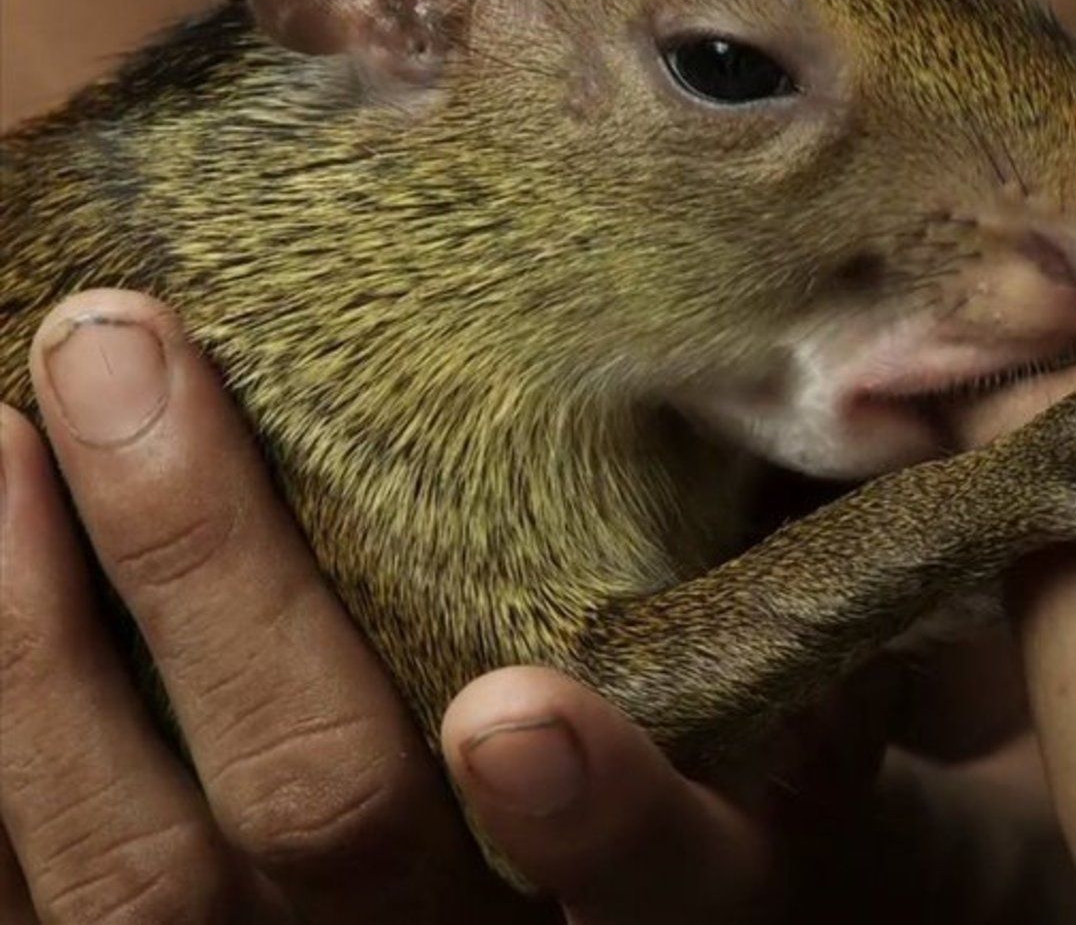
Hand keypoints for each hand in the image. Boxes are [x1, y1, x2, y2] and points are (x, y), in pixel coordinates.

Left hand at [0, 290, 1075, 923]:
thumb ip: (818, 590)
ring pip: (137, 885)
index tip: (513, 707)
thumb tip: (845, 373)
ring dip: (35, 650)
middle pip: (324, 823)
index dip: (596, 822)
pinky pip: (48, 901)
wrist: (706, 918)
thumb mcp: (838, 706)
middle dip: (209, 580)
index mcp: (703, 899)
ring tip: (1, 427)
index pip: (662, 894)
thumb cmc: (765, 782)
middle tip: (122, 352)